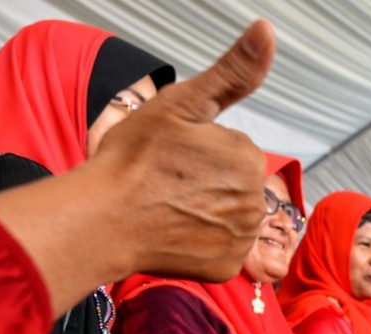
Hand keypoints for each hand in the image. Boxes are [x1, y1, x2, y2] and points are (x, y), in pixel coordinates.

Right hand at [0, 20, 276, 316]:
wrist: (103, 220)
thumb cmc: (134, 159)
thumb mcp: (182, 103)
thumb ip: (232, 72)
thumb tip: (267, 29)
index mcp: (248, 158)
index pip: (231, 149)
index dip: (199, 150)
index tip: (171, 157)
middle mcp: (256, 201)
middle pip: (234, 183)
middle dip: (207, 181)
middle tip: (166, 183)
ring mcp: (242, 238)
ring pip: (228, 214)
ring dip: (206, 211)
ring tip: (168, 207)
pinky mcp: (226, 267)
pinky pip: (220, 248)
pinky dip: (202, 243)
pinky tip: (175, 234)